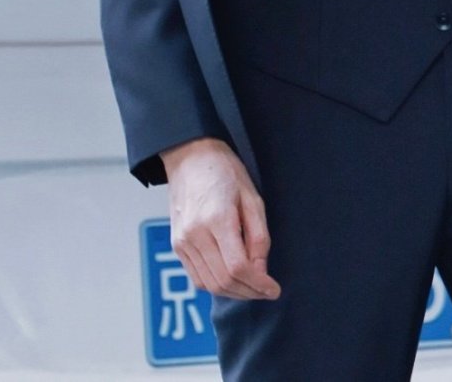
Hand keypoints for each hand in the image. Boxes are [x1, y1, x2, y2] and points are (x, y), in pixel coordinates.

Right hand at [160, 136, 281, 299]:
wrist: (190, 158)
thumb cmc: (224, 172)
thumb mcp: (252, 197)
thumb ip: (258, 236)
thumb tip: (261, 270)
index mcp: (217, 219)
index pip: (237, 267)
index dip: (258, 284)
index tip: (274, 289)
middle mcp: (195, 235)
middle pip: (223, 281)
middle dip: (249, 293)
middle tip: (266, 292)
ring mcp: (183, 242)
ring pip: (209, 284)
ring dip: (233, 293)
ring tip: (252, 287)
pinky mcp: (177, 246)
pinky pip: (196, 277)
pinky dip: (216, 285)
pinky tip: (232, 279)